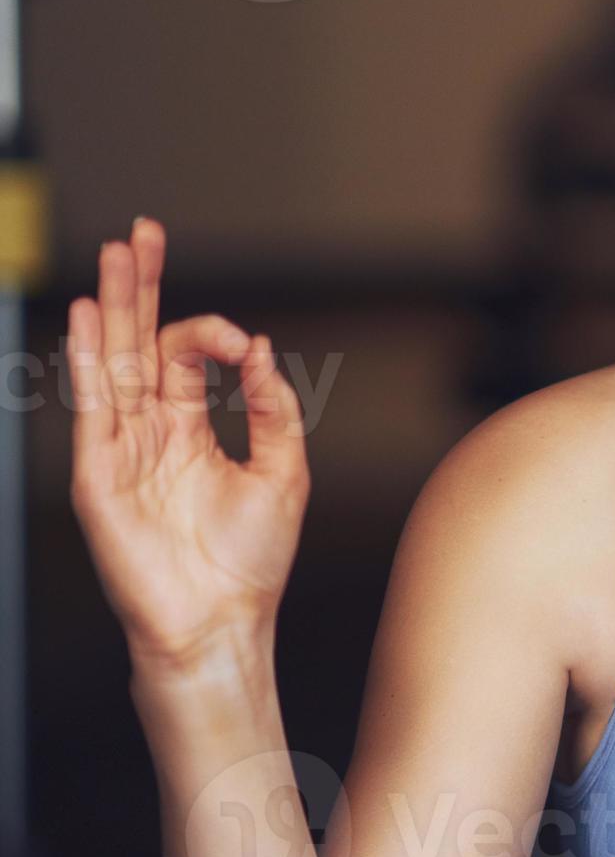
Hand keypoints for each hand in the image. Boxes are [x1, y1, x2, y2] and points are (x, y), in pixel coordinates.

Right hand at [68, 220, 310, 671]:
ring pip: (112, 363)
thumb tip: (261, 351)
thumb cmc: (249, 563)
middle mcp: (149, 433)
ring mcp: (120, 451)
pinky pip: (91, 410)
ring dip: (113, 307)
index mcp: (190, 430)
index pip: (183, 357)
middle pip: (136, 343)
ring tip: (115, 255)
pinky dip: (89, 362)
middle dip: (140, 287)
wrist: (222, 623)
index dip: (212, 336)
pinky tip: (90, 319)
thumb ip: (273, 410)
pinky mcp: (100, 477)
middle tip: (142, 232)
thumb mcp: (283, 473)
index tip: (243, 343)